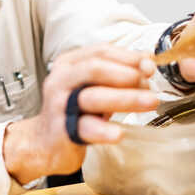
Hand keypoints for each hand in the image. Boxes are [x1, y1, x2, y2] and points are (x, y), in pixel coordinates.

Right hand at [3, 44, 158, 183]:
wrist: (44, 142)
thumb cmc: (73, 110)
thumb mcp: (92, 86)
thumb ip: (117, 74)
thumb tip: (147, 62)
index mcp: (69, 63)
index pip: (100, 51)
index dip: (128, 56)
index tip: (150, 64)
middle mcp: (61, 79)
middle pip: (95, 68)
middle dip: (126, 73)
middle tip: (149, 82)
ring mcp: (59, 105)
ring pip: (92, 96)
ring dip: (125, 98)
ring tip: (150, 102)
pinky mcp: (62, 130)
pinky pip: (84, 128)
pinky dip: (103, 130)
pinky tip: (118, 133)